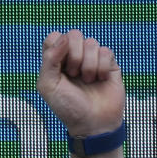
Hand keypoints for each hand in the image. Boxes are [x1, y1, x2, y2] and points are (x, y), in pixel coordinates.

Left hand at [37, 30, 126, 157]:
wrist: (93, 122)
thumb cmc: (68, 108)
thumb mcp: (48, 86)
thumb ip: (49, 60)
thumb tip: (64, 37)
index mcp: (55, 62)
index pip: (54, 37)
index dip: (57, 46)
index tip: (59, 64)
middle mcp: (72, 57)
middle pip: (74, 34)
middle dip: (74, 55)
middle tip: (73, 74)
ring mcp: (91, 59)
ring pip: (91, 42)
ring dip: (88, 65)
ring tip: (87, 81)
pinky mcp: (108, 63)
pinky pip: (106, 51)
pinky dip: (102, 67)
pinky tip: (100, 79)